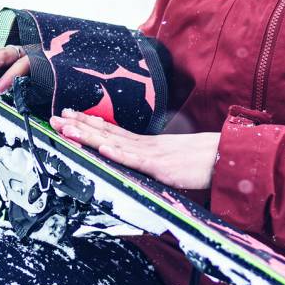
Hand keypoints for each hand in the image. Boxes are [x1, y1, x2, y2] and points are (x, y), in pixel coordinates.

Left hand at [53, 110, 218, 190]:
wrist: (230, 158)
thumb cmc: (205, 162)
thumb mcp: (175, 163)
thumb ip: (157, 164)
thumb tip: (143, 167)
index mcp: (149, 145)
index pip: (114, 132)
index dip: (90, 124)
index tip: (70, 116)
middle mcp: (146, 146)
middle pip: (107, 133)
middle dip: (79, 126)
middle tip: (54, 118)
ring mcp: (153, 155)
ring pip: (115, 144)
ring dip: (89, 136)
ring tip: (66, 128)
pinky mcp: (162, 168)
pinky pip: (137, 161)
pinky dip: (119, 153)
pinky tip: (102, 148)